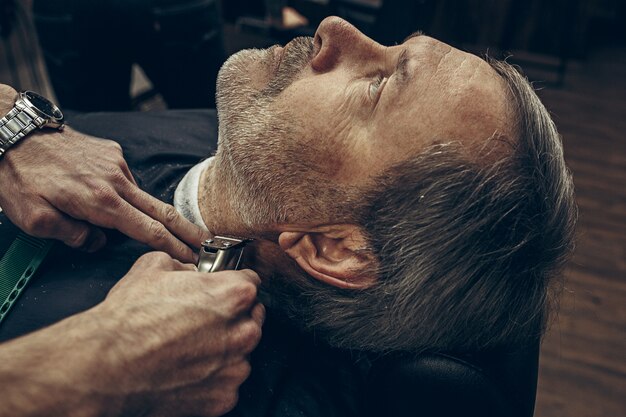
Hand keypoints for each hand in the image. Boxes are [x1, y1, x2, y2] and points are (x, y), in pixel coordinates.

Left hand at [0, 85, 206, 261]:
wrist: (13, 130)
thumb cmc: (20, 176)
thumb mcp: (35, 220)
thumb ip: (72, 237)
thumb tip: (97, 241)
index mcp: (101, 202)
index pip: (148, 230)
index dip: (172, 247)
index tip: (191, 257)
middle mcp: (116, 181)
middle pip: (161, 211)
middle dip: (187, 230)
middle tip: (205, 243)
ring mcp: (116, 163)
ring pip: (139, 196)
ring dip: (144, 212)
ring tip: (127, 219)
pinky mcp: (110, 151)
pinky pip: (123, 179)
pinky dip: (121, 192)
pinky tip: (102, 193)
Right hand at [93, 252, 263, 415]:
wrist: (106, 367)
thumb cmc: (129, 319)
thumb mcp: (153, 266)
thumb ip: (183, 265)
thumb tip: (188, 271)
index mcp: (233, 295)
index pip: (251, 282)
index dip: (233, 282)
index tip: (223, 289)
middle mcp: (242, 331)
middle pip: (251, 317)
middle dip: (233, 315)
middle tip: (203, 319)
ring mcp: (235, 367)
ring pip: (242, 352)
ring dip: (225, 348)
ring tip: (191, 347)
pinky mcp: (223, 397)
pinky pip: (227, 382)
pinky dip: (213, 378)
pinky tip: (188, 370)